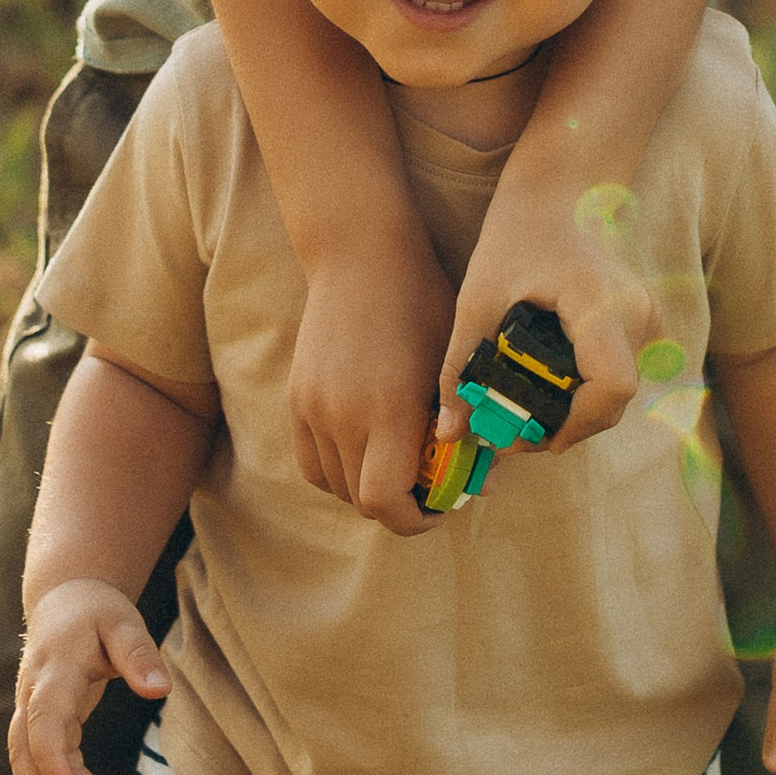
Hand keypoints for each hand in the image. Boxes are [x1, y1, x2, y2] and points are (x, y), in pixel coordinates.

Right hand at [9, 581, 168, 774]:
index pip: (43, 718)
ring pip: (29, 769)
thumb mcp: (123, 622)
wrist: (63, 601)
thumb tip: (161, 690)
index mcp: (53, 670)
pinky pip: (45, 767)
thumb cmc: (97, 611)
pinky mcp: (43, 726)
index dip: (51, 755)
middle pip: (26, 756)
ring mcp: (32, 713)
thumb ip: (140, 655)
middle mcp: (33, 696)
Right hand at [288, 238, 453, 537]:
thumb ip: (463, 426)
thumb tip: (480, 484)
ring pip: (334, 485)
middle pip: (360, 501)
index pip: (386, 502)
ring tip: (397, 469)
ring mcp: (313, 408)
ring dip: (366, 490)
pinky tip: (365, 453)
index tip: (440, 507)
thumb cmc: (421, 301)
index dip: (415, 520)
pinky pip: (311, 461)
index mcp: (388, 410)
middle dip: (398, 506)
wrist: (359, 255)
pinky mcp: (296, 398)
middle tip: (428, 489)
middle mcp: (343, 417)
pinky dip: (338, 472)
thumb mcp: (452, 362)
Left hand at [440, 178, 652, 460]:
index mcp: (603, 304)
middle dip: (563, 428)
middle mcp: (639, 316)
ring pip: (616, 395)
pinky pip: (617, 375)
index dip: (572, 426)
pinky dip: (582, 391)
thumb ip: (461, 367)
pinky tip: (543, 386)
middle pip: (613, 403)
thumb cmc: (519, 230)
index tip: (524, 436)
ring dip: (573, 413)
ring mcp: (646, 320)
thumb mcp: (479, 298)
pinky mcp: (642, 323)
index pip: (610, 389)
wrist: (561, 186)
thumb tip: (449, 432)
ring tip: (520, 410)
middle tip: (510, 432)